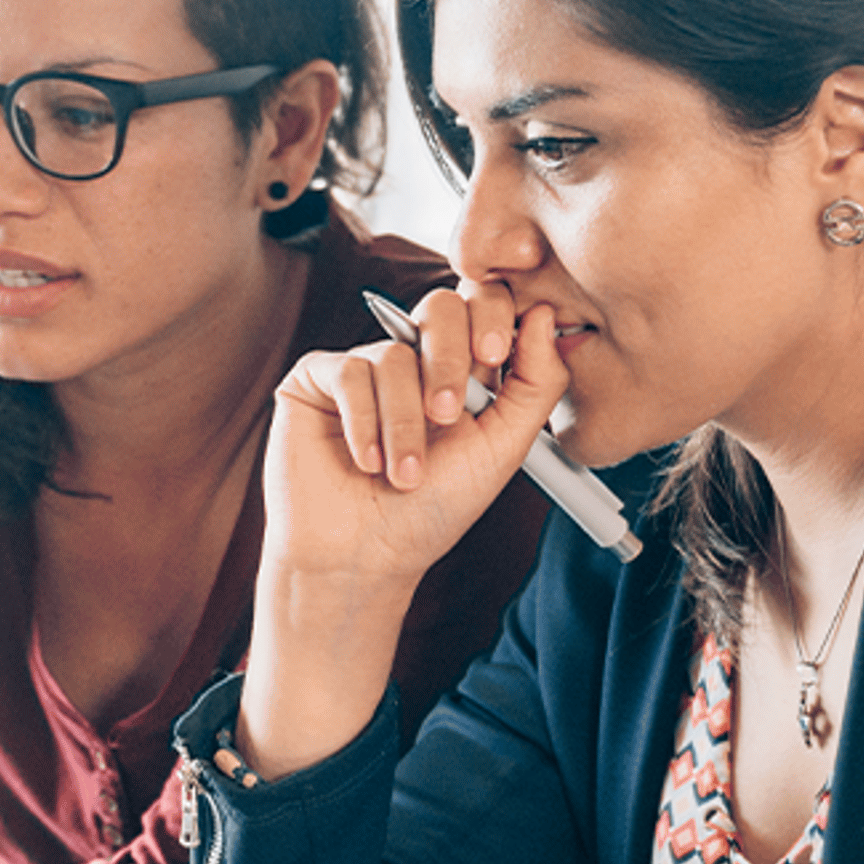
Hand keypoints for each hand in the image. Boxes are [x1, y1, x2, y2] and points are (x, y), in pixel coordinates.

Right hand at [240, 291, 573, 779]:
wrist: (365, 557)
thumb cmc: (432, 511)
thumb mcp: (503, 449)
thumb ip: (536, 383)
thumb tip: (545, 313)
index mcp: (465, 369)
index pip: (484, 306)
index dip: (493, 314)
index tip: (495, 354)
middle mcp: (415, 360)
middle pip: (440, 305)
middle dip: (450, 359)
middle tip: (449, 416)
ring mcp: (365, 366)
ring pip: (394, 356)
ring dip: (405, 424)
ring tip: (404, 475)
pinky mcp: (317, 380)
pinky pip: (348, 372)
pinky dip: (364, 423)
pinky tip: (366, 462)